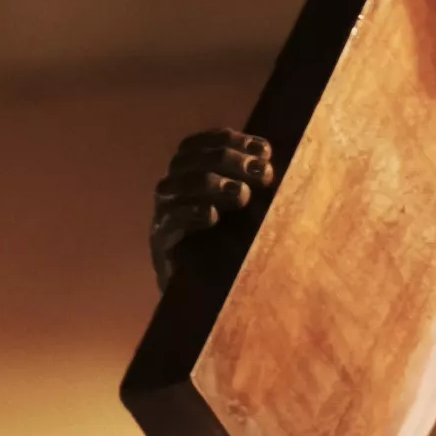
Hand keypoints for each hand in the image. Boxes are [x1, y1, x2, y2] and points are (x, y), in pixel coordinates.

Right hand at [151, 129, 275, 285]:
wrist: (211, 296)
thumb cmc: (236, 245)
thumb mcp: (249, 209)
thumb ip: (256, 183)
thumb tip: (275, 161)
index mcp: (191, 172)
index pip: (202, 142)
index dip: (231, 139)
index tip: (265, 150)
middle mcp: (173, 188)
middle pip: (189, 159)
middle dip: (228, 159)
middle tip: (261, 173)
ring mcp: (163, 214)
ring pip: (175, 185)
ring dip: (211, 184)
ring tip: (242, 194)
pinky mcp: (160, 243)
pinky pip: (168, 221)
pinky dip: (190, 213)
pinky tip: (212, 215)